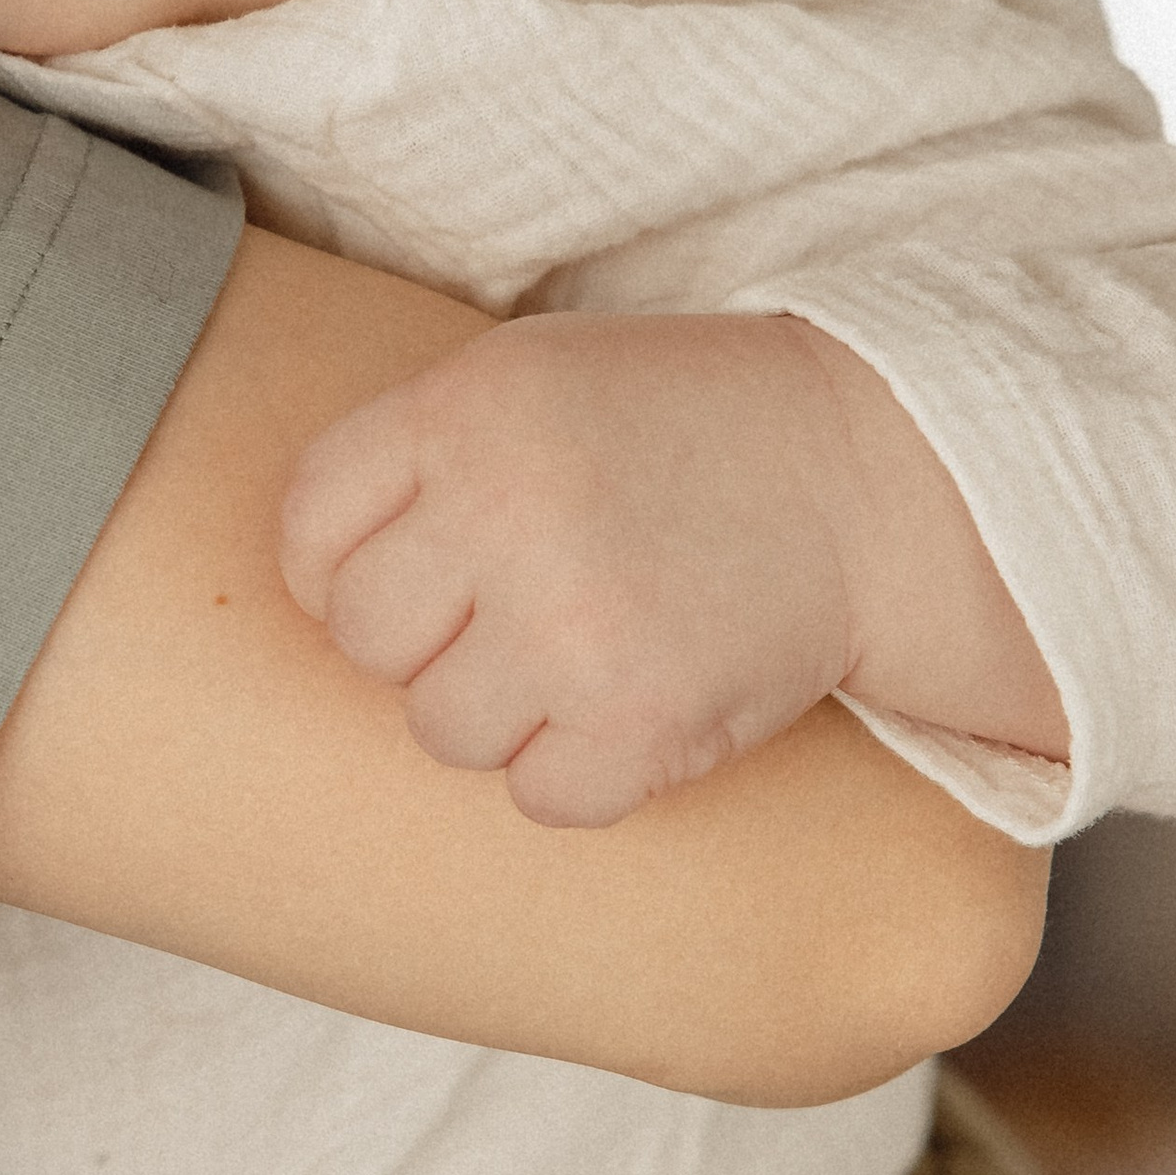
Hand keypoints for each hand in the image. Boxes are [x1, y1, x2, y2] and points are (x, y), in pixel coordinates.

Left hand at [280, 310, 1065, 829]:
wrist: (868, 475)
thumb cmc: (682, 423)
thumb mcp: (532, 377)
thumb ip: (416, 455)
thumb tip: (307, 584)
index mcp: (463, 412)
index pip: (308, 530)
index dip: (341, 570)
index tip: (410, 571)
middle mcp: (504, 514)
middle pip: (368, 641)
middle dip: (427, 642)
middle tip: (510, 614)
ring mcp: (571, 626)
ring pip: (442, 731)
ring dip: (503, 711)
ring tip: (584, 650)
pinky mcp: (643, 722)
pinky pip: (538, 797)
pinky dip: (580, 772)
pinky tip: (631, 706)